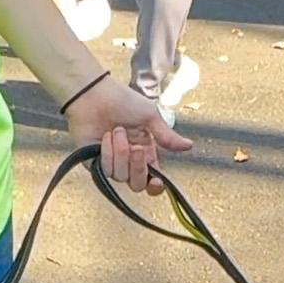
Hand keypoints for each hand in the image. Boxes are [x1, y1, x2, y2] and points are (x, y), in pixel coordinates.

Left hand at [63, 75, 191, 194]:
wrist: (95, 96)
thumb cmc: (122, 102)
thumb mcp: (150, 117)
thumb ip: (167, 136)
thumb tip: (189, 146)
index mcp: (145, 153)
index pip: (152, 180)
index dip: (155, 186)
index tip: (157, 182)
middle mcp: (129, 162)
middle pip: (138, 184)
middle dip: (138, 167)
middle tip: (136, 148)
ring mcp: (111, 164)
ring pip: (121, 177)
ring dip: (121, 153)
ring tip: (116, 131)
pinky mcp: (94, 163)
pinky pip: (105, 170)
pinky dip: (107, 153)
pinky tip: (104, 136)